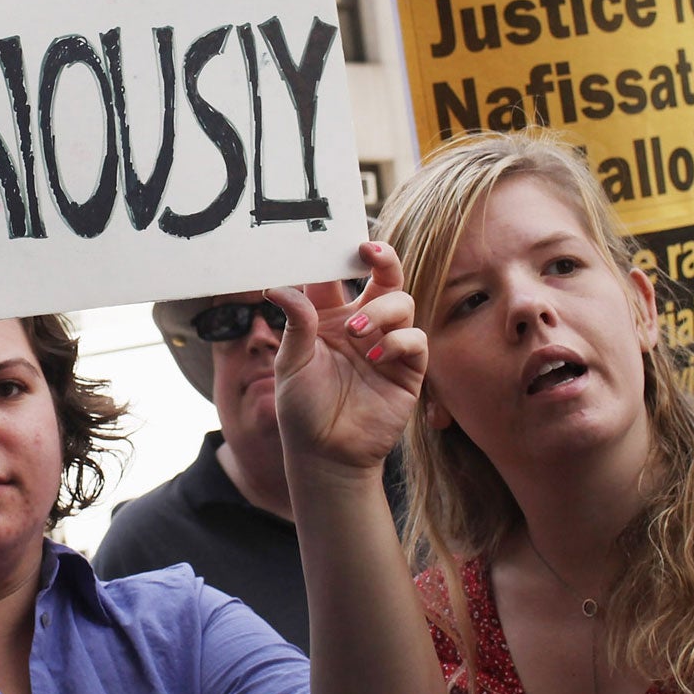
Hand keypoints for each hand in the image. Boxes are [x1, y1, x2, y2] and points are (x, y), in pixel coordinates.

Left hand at [269, 240, 426, 479]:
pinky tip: (376, 357)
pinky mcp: (408, 370)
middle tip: (370, 252)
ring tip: (356, 333)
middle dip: (383, 259)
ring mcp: (386, 345)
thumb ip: (294, 324)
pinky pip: (415, 340)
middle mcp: (361, 325)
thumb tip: (278, 286)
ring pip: (402, 303)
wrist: (325, 455)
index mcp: (328, 318)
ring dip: (381, 311)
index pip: (337, 276)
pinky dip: (399, 341)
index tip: (338, 238)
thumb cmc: (302, 409)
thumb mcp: (290, 364)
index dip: (339, 254)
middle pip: (384, 278)